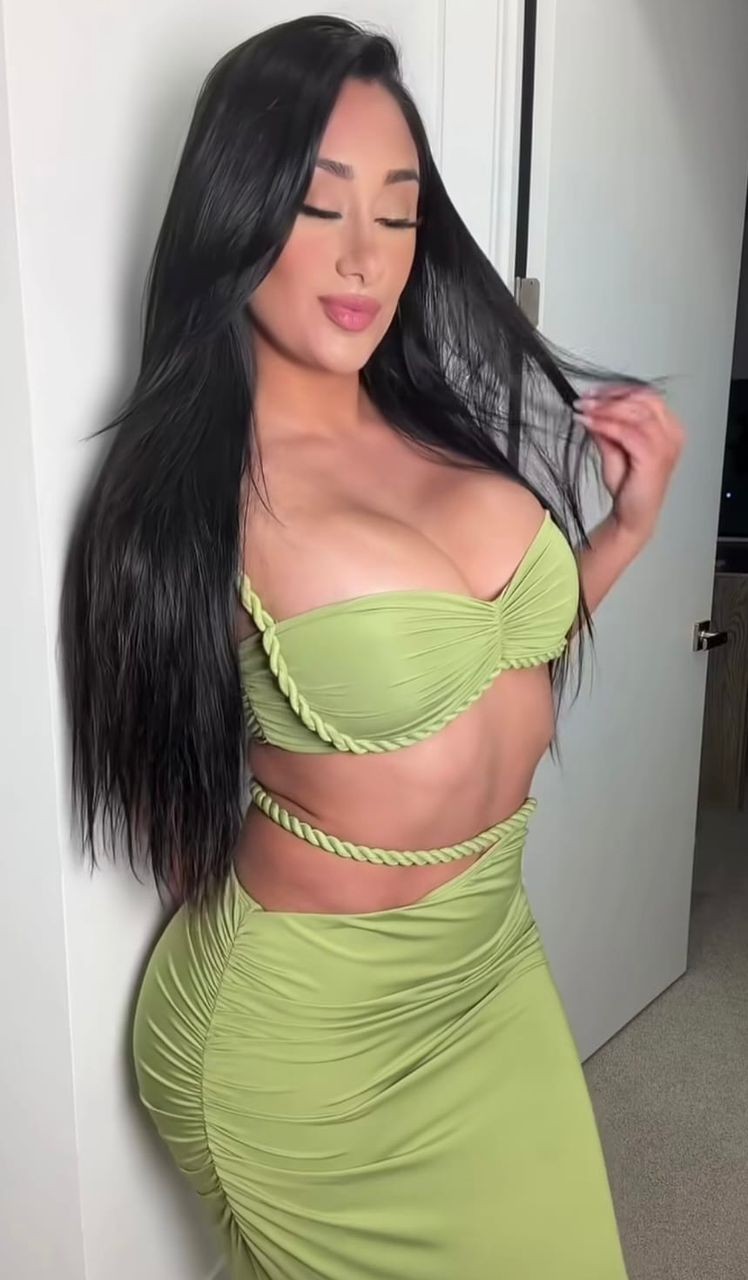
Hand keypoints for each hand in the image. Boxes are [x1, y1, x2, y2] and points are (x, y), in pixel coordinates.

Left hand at [574, 387, 684, 546]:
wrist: (631, 517)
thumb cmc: (628, 487)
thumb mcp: (613, 449)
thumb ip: (606, 428)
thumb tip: (592, 407)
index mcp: (669, 428)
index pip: (646, 396)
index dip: (618, 391)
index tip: (593, 392)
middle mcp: (672, 434)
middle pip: (642, 400)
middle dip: (610, 397)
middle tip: (584, 399)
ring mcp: (666, 445)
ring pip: (635, 413)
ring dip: (605, 409)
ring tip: (583, 409)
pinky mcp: (654, 457)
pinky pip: (627, 432)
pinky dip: (605, 424)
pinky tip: (588, 423)